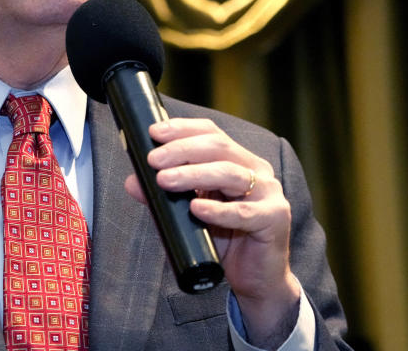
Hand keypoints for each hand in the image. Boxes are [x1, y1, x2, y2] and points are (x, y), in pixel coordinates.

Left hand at [123, 118, 299, 346]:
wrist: (255, 278)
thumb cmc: (224, 239)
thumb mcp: (188, 214)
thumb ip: (164, 196)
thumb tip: (132, 182)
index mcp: (236, 160)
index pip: (210, 133)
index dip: (182, 128)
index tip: (153, 132)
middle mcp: (254, 169)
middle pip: (218, 146)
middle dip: (182, 150)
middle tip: (153, 160)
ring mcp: (268, 192)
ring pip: (229, 173)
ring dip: (194, 175)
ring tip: (165, 181)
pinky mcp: (275, 218)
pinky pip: (244, 212)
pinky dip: (218, 210)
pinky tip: (197, 209)